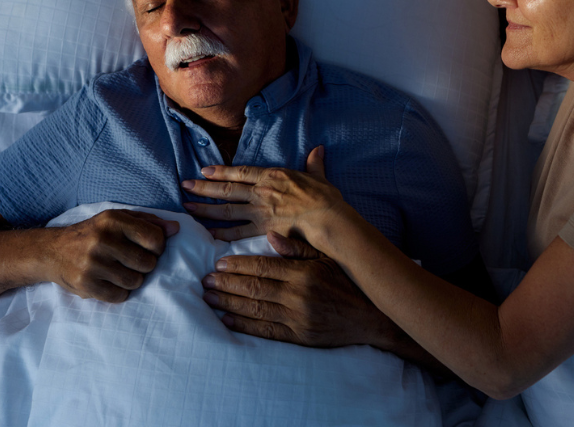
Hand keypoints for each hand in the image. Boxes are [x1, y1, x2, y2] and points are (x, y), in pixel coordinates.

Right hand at [49, 209, 178, 302]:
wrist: (52, 252)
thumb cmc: (93, 234)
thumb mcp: (117, 219)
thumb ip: (148, 222)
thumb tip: (176, 229)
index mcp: (113, 220)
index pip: (155, 239)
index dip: (158, 247)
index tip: (148, 248)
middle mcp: (102, 240)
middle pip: (148, 263)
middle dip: (145, 265)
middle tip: (131, 261)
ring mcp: (92, 263)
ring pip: (135, 282)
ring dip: (132, 280)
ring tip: (119, 271)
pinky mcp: (86, 284)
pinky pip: (120, 296)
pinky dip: (119, 292)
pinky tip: (109, 282)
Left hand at [182, 146, 353, 242]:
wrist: (327, 217)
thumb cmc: (325, 198)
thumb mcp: (319, 176)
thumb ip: (314, 164)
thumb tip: (318, 149)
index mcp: (273, 176)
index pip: (241, 172)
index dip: (221, 171)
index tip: (204, 170)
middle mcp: (261, 192)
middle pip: (226, 189)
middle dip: (203, 187)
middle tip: (185, 186)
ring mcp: (259, 211)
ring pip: (226, 210)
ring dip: (205, 209)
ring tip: (188, 208)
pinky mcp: (262, 230)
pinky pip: (237, 233)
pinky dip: (221, 233)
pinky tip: (207, 234)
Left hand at [200, 233, 398, 348]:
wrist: (369, 319)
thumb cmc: (346, 284)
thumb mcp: (326, 259)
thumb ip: (297, 248)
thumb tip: (271, 236)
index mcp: (303, 273)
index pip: (263, 267)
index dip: (238, 265)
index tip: (218, 263)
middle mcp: (297, 296)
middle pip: (253, 288)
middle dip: (226, 284)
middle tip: (204, 280)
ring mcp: (296, 319)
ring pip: (255, 309)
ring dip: (228, 303)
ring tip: (208, 297)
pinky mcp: (297, 337)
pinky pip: (264, 331)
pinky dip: (243, 325)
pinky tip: (226, 320)